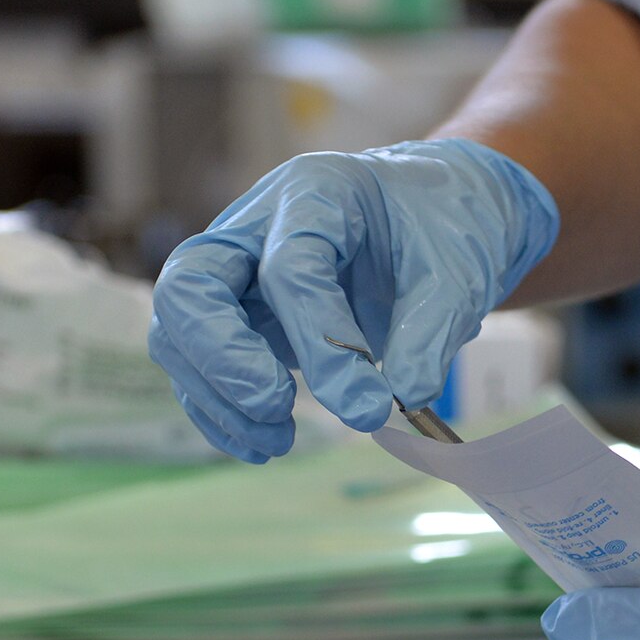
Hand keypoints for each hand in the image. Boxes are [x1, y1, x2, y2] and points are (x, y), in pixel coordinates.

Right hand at [147, 138, 557, 460]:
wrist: (434, 214)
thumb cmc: (442, 230)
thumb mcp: (459, 274)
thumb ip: (430, 332)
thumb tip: (402, 398)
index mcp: (315, 194)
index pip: (290, 268)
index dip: (322, 342)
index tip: (368, 405)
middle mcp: (255, 227)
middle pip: (191, 285)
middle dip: (224, 358)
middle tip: (278, 407)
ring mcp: (237, 272)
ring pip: (180, 331)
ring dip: (219, 395)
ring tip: (279, 440)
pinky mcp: (238, 315)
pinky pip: (200, 365)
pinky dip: (220, 410)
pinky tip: (260, 445)